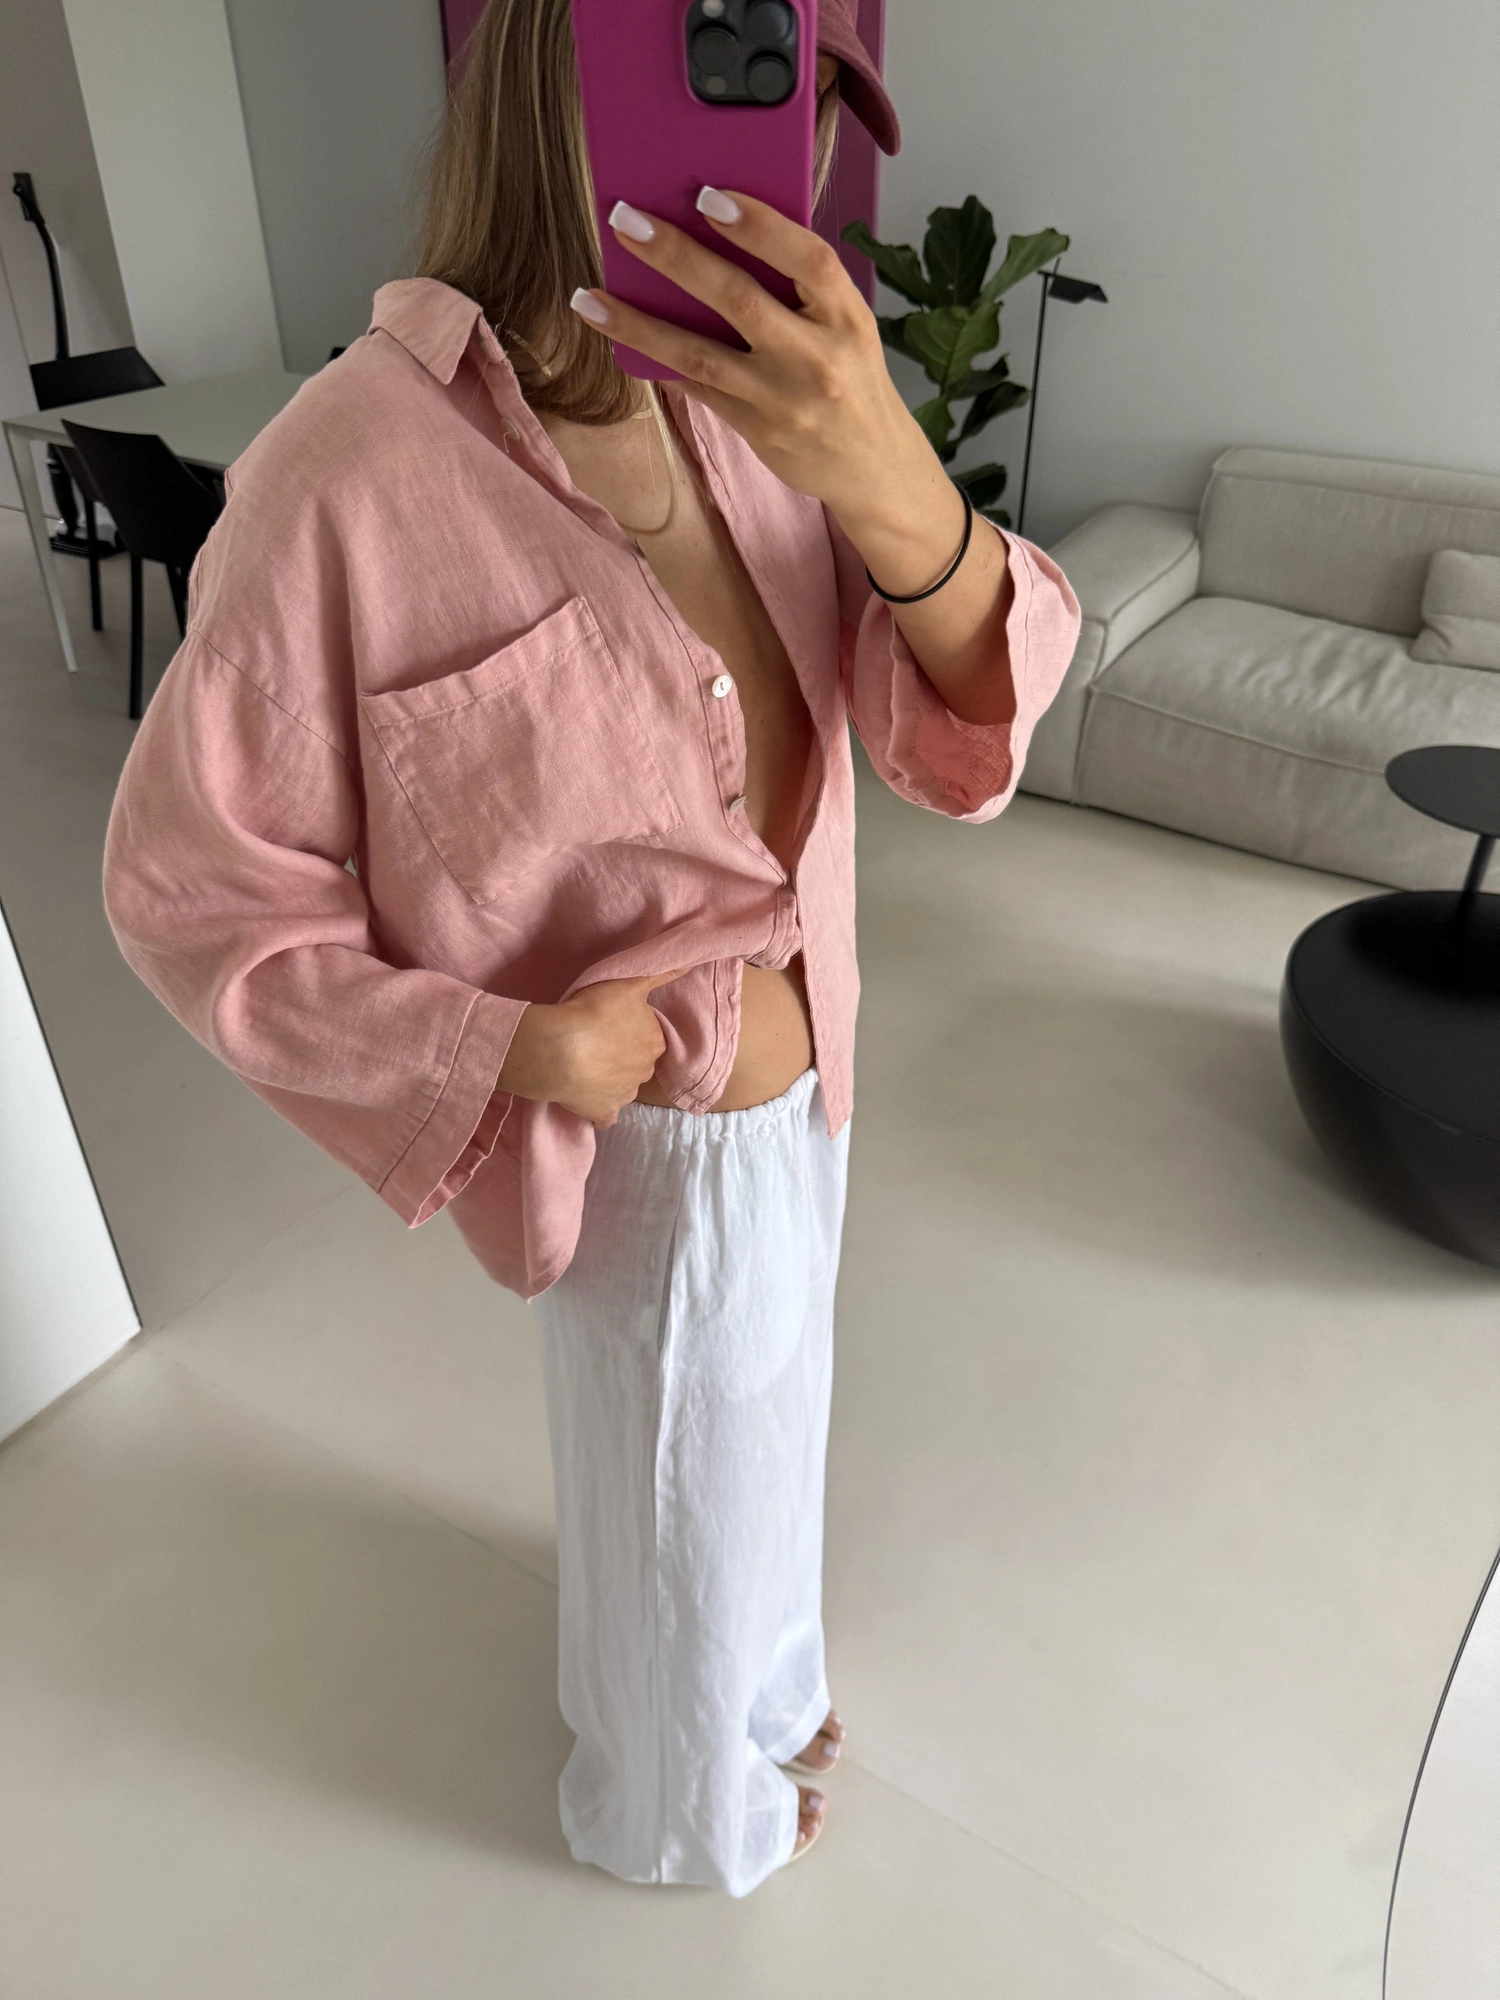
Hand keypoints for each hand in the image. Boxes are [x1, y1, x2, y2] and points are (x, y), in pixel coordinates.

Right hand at [497, 971, 685, 1126]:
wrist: (559, 1050)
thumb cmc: (595, 1011)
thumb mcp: (630, 984)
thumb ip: (661, 974)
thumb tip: (691, 962)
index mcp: (655, 1042)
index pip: (649, 1036)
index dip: (630, 1030)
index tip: (612, 1024)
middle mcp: (646, 1071)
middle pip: (638, 1062)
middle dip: (623, 1055)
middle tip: (598, 1042)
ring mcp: (625, 1095)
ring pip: (623, 1087)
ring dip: (610, 1079)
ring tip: (585, 1065)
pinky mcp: (603, 1112)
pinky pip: (605, 1115)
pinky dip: (600, 1109)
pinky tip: (587, 1098)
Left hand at [573, 190, 1018, 721]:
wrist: (874, 466)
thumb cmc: (853, 378)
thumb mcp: (847, 325)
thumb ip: (801, 287)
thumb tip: (721, 232)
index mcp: (847, 317)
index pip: (808, 260)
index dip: (760, 226)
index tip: (710, 196)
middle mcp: (816, 358)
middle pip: (739, 300)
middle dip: (677, 257)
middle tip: (625, 220)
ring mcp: (782, 400)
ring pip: (700, 355)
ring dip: (639, 322)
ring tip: (589, 297)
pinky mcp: (757, 430)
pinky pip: (698, 389)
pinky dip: (658, 361)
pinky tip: (620, 337)